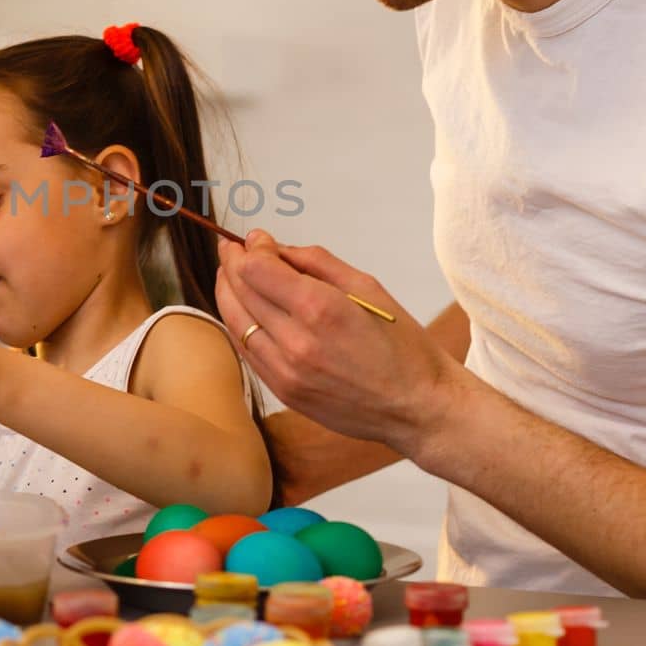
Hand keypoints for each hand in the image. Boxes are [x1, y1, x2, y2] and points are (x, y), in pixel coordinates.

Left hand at [215, 230, 462, 455]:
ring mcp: (286, 372)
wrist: (418, 407)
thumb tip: (273, 247)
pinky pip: (247, 352)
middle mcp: (296, 342)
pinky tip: (246, 311)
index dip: (248, 249)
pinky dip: (240, 326)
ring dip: (228, 295)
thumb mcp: (367, 286)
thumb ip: (315, 262)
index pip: (257, 269)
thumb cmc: (401, 344)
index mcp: (320, 309)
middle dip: (231, 265)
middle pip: (239, 293)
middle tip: (232, 250)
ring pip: (235, 324)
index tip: (253, 238)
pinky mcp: (284, 392)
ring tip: (231, 276)